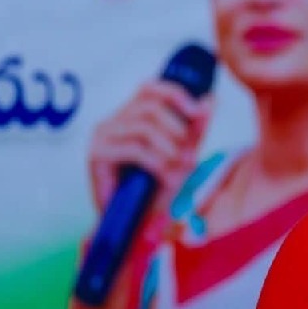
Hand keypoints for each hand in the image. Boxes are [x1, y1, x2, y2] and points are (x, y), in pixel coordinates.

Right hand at [88, 79, 211, 216]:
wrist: (136, 220)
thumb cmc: (156, 186)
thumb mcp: (182, 153)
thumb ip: (194, 129)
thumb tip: (210, 101)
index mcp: (131, 114)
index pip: (151, 88)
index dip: (177, 95)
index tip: (200, 112)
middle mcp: (113, 120)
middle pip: (150, 107)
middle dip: (178, 130)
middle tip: (190, 155)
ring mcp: (102, 136)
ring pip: (144, 128)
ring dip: (170, 149)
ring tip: (180, 168)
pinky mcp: (97, 155)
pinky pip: (134, 149)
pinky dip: (157, 162)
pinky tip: (165, 176)